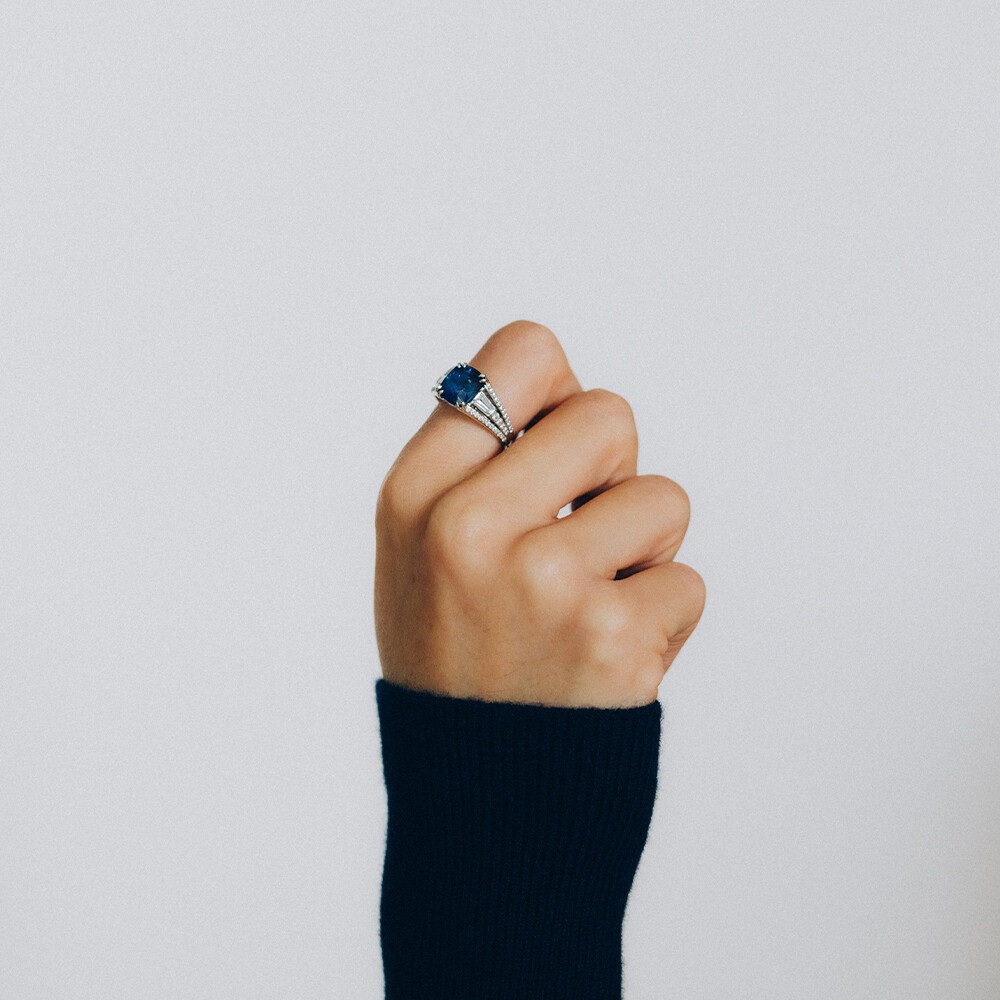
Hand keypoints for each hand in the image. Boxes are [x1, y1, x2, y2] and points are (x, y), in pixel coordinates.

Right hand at [373, 321, 705, 707]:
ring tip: (586, 605)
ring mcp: (544, 582)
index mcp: (415, 492)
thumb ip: (472, 460)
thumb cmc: (458, 656)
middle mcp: (469, 527)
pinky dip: (660, 616)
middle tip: (575, 535)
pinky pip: (685, 580)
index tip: (553, 446)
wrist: (479, 797)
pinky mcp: (613, 638)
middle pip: (611, 413)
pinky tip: (605, 656)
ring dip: (641, 552)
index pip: (524, 352)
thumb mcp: (416, 550)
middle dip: (611, 472)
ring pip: (664, 498)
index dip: (557, 394)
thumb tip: (561, 382)